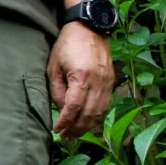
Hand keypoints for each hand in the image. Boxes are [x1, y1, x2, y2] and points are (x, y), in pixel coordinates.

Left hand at [49, 20, 117, 138]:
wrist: (90, 27)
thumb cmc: (67, 45)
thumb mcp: (53, 66)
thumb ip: (56, 90)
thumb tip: (61, 110)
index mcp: (82, 76)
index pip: (74, 106)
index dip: (66, 121)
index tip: (58, 130)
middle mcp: (98, 81)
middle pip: (89, 113)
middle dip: (77, 128)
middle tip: (66, 136)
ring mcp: (108, 81)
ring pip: (100, 111)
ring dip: (88, 125)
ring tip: (75, 133)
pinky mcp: (112, 81)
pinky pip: (106, 104)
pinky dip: (97, 115)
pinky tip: (87, 121)